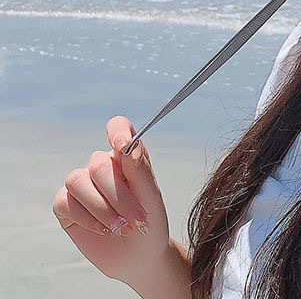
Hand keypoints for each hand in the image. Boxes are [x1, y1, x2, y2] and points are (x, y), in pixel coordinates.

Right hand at [52, 116, 171, 290]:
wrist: (139, 256)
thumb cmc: (150, 223)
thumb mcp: (152, 198)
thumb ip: (141, 172)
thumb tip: (129, 147)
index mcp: (127, 156)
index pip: (118, 128)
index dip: (116, 130)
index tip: (122, 144)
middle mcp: (104, 166)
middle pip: (99, 163)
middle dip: (118, 195)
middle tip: (137, 219)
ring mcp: (83, 185)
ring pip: (78, 180)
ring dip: (102, 208)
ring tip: (122, 227)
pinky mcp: (66, 206)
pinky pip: (65, 202)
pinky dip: (86, 218)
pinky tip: (104, 230)